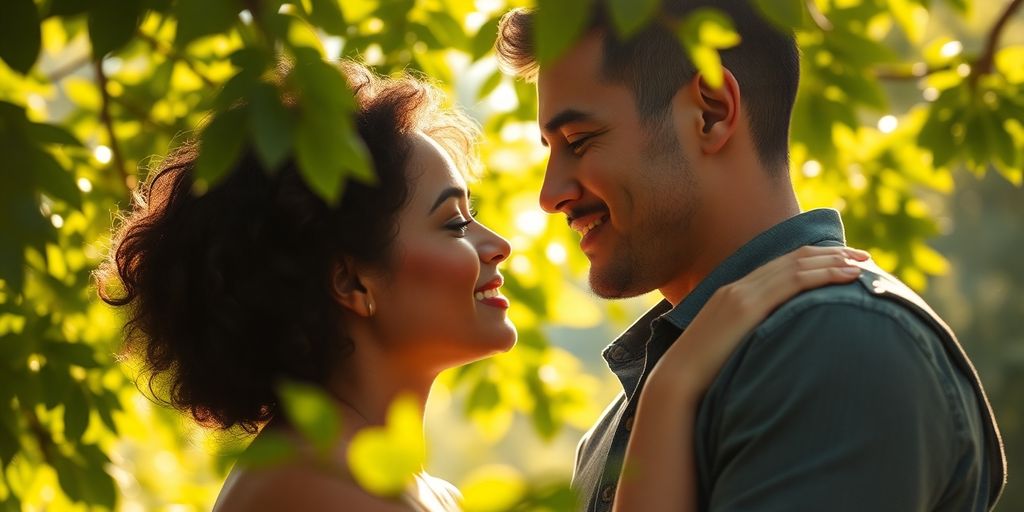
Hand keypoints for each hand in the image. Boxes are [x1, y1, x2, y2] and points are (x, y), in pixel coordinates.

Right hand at [646, 246, 869, 401]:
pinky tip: (847, 276)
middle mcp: (739, 285)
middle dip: (831, 254)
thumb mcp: (730, 345)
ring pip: (797, 265)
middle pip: (793, 258)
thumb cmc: (704, 372)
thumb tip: (776, 345)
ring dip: (834, 261)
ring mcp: (742, 293)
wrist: (678, 377)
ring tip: (863, 264)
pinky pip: (793, 281)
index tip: (842, 262)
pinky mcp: (747, 306)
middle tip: (864, 256)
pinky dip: (823, 274)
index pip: (781, 266)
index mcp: (734, 293)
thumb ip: (751, 335)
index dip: (814, 259)